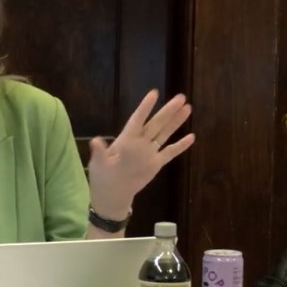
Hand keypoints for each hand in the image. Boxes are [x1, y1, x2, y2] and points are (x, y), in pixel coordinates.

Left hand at [87, 90, 194, 219]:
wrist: (112, 194)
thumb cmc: (102, 176)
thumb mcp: (99, 164)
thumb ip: (100, 152)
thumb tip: (95, 141)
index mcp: (126, 139)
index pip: (137, 120)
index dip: (145, 107)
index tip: (154, 93)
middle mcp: (140, 142)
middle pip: (156, 123)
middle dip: (168, 111)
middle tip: (181, 97)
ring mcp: (149, 152)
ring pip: (165, 133)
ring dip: (176, 122)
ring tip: (188, 108)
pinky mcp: (156, 163)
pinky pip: (170, 152)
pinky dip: (180, 146)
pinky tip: (191, 137)